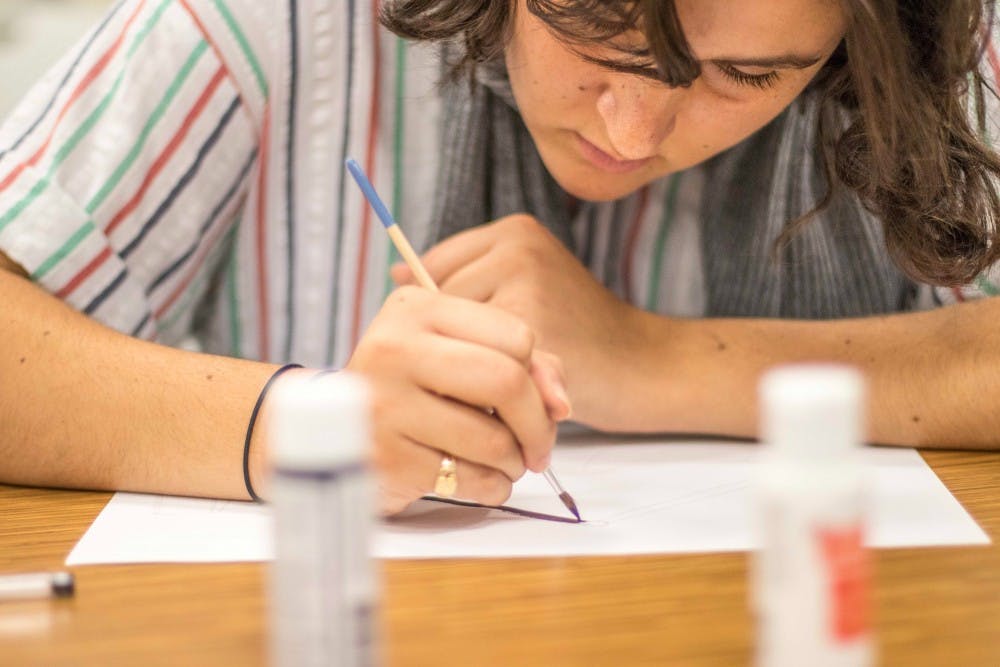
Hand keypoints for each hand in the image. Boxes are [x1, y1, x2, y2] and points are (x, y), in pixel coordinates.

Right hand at [346, 286, 569, 514]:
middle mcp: (394, 347)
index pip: (516, 337)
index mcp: (416, 308)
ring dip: (515, 462)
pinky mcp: (385, 458)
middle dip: (538, 425)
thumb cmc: (412, 391)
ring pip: (493, 440)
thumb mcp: (458, 356)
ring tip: (505, 463)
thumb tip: (561, 403)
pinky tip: (478, 479)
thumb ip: (524, 366)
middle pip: (507, 381)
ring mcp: (384, 404)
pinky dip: (490, 487)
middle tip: (539, 447)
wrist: (331, 434)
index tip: (532, 399)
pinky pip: (469, 479)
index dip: (537, 375)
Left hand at [393, 215, 646, 430]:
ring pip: (452, 333)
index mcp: (513, 232)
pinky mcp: (530, 326)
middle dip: (453, 341)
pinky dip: (482, 387)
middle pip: (437, 301)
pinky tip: (511, 396)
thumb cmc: (577, 336)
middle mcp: (516, 247)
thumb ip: (471, 280)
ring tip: (502, 381)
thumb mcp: (527, 289)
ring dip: (465, 364)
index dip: (443, 316)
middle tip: (490, 365)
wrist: (642, 367)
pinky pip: (474, 360)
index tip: (466, 340)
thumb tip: (396, 274)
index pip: (433, 267)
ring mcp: (524, 283)